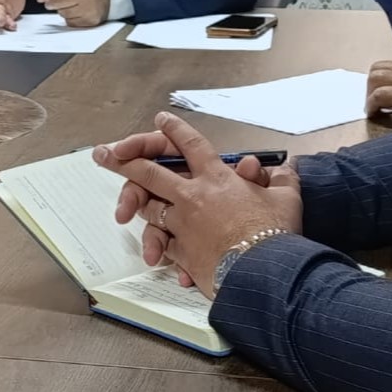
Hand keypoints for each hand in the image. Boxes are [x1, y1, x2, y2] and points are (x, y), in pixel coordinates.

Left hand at [35, 0, 109, 26]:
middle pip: (59, 1)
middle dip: (51, 1)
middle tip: (51, 0)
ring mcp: (89, 8)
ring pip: (63, 13)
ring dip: (61, 9)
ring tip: (69, 3)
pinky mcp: (90, 20)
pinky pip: (69, 21)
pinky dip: (69, 17)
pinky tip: (75, 10)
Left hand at [94, 112, 302, 297]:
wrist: (263, 272)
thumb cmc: (276, 234)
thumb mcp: (286, 199)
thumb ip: (283, 180)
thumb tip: (288, 169)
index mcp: (217, 178)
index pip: (191, 144)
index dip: (174, 129)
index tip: (161, 119)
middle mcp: (193, 196)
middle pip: (149, 171)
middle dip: (123, 159)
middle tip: (104, 153)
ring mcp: (182, 224)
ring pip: (149, 208)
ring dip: (136, 204)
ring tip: (123, 205)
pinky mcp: (180, 251)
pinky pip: (163, 245)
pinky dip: (160, 247)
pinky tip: (153, 252)